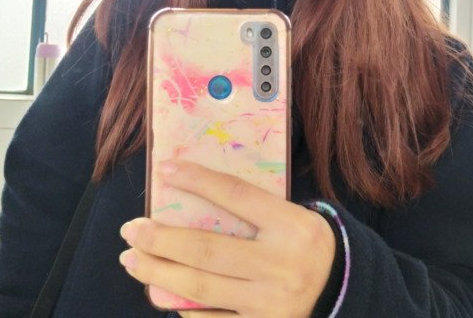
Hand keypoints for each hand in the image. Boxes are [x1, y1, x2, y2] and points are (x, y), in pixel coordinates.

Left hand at [119, 160, 335, 317]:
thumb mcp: (290, 216)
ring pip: (203, 289)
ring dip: (160, 274)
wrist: (341, 289)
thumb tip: (192, 206)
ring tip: (133, 260)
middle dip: (163, 240)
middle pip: (209, 250)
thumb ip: (250, 211)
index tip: (165, 169)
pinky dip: (183, 307)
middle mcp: (281, 264)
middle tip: (131, 230)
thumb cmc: (304, 243)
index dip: (198, 181)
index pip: (237, 196)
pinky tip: (160, 294)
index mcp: (291, 224)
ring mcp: (271, 304)